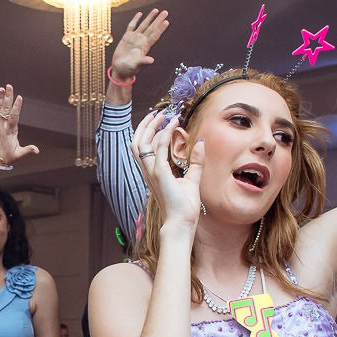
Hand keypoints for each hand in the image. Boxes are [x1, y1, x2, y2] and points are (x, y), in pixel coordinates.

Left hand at [0, 85, 40, 165]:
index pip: (14, 116)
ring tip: (1, 88)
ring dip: (0, 98)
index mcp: (10, 130)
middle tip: (9, 86)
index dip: (17, 106)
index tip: (19, 97)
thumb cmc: (7, 157)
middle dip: (8, 97)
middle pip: (6, 108)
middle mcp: (2, 125)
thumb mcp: (19, 154)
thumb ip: (28, 151)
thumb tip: (37, 150)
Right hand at [110, 9, 169, 81]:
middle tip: (166, 12)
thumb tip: (152, 60)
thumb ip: (143, 62)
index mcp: (145, 47)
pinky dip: (136, 20)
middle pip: (152, 28)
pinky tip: (140, 14)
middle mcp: (141, 41)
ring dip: (150, 18)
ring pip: (144, 25)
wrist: (119, 69)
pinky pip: (132, 26)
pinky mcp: (127, 37)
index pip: (154, 36)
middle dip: (158, 20)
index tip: (166, 21)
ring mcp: (134, 38)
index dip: (160, 29)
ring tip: (156, 10)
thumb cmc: (128, 69)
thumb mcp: (135, 66)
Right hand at [134, 109, 201, 234]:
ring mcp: (152, 172)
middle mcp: (148, 171)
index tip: (163, 120)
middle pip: (137, 143)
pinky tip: (174, 126)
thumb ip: (195, 162)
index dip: (151, 132)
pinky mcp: (159, 174)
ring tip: (163, 115)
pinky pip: (159, 149)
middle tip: (157, 113)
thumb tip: (200, 144)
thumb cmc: (184, 207)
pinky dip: (165, 134)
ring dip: (151, 126)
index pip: (145, 148)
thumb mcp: (192, 180)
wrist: (181, 223)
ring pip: (141, 143)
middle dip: (145, 125)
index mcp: (153, 173)